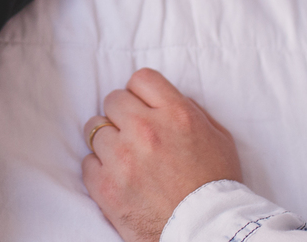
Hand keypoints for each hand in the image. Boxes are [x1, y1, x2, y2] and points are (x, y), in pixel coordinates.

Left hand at [82, 68, 242, 241]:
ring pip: (94, 128)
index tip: (143, 107)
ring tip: (123, 156)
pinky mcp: (106, 186)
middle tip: (132, 133)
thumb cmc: (216, 185)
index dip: (141, 93)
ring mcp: (122, 157)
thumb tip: (164, 99)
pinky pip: (87, 162)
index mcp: (175, 113)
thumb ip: (191, 110)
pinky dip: (99, 169)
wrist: (207, 230)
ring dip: (107, 140)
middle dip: (122, 114)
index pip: (141, 79)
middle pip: (113, 100)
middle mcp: (146, 130)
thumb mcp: (218, 137)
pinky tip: (117, 177)